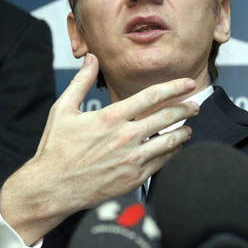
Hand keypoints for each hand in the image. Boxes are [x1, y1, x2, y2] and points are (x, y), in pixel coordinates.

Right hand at [0, 53, 197, 244]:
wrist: (52, 188)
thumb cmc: (55, 149)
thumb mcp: (63, 110)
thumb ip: (81, 82)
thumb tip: (91, 59)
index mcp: (111, 117)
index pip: (152, 96)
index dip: (174, 87)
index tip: (188, 83)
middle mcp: (125, 137)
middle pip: (167, 117)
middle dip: (186, 108)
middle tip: (196, 104)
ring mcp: (132, 159)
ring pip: (169, 141)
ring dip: (183, 132)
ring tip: (189, 127)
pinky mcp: (134, 177)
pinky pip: (162, 162)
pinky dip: (172, 153)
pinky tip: (174, 147)